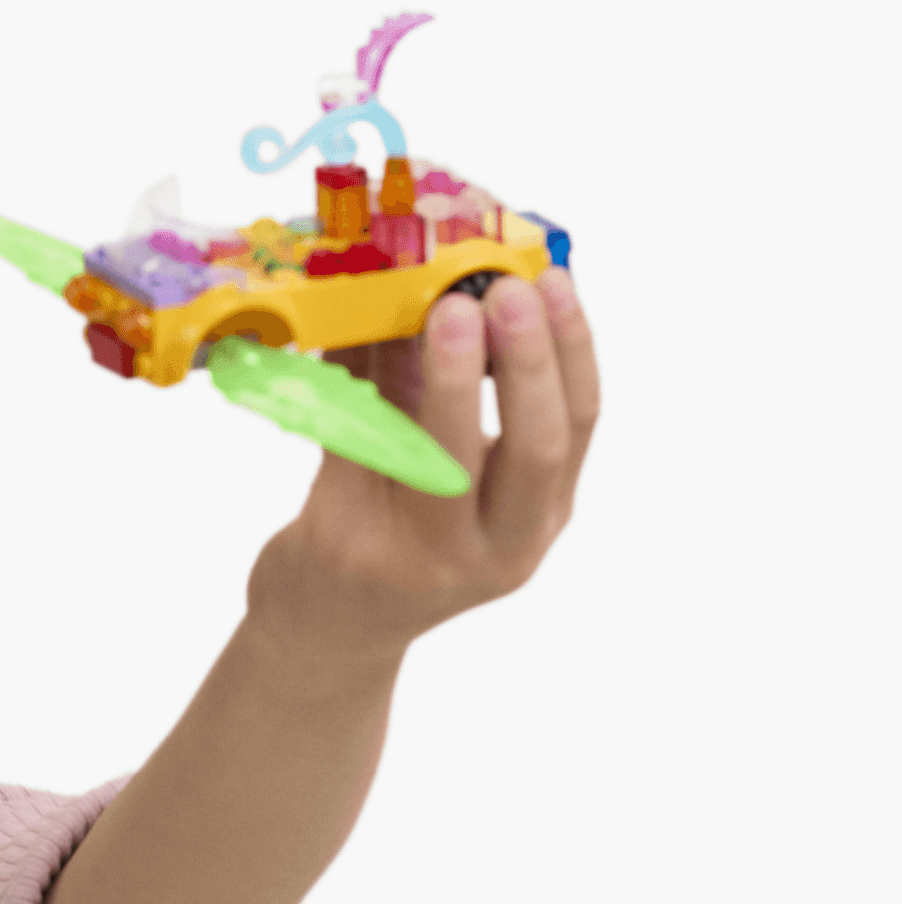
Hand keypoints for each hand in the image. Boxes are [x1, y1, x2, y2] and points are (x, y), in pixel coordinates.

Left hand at [247, 268, 599, 664]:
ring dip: (446, 378)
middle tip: (507, 291)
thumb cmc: (398, 530)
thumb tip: (449, 280)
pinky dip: (355, 386)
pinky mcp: (347, 545)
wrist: (326, 623)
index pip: (577, 427)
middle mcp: (496, 548)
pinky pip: (356, 450)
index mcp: (536, 520)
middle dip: (526, 364)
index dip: (572, 350)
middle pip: (534, 450)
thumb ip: (453, 394)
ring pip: (446, 457)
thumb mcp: (452, 477)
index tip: (556, 281)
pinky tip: (351, 332)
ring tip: (443, 309)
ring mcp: (423, 556)